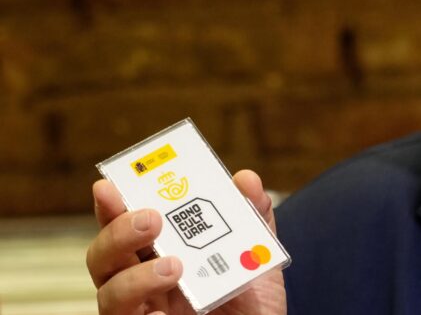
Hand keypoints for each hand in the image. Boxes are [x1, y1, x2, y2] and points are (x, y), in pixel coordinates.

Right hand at [86, 170, 286, 314]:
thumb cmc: (251, 299)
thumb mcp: (256, 254)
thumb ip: (252, 215)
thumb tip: (247, 179)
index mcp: (158, 254)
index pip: (123, 227)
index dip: (111, 206)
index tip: (108, 186)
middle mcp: (142, 283)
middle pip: (104, 257)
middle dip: (119, 233)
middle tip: (151, 220)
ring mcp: (144, 311)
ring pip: (110, 295)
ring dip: (136, 278)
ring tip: (173, 267)